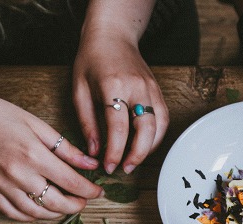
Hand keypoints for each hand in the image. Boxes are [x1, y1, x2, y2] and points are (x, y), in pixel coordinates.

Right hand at [0, 83, 102, 221]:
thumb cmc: (0, 114)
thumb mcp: (37, 125)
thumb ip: (66, 149)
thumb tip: (91, 165)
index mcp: (34, 154)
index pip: (71, 183)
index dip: (90, 191)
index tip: (98, 192)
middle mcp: (18, 174)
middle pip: (56, 203)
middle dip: (76, 206)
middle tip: (83, 202)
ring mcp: (1, 185)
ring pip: (36, 212)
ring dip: (55, 214)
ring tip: (64, 206)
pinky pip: (13, 213)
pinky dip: (30, 216)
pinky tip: (40, 209)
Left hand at [73, 29, 170, 174]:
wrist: (112, 35)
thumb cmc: (91, 60)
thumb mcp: (79, 89)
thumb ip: (86, 121)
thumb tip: (94, 150)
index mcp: (114, 86)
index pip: (118, 127)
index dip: (114, 151)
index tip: (108, 166)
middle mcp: (137, 88)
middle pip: (145, 129)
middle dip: (136, 155)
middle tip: (124, 169)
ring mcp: (151, 89)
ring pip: (159, 127)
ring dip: (149, 148)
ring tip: (134, 161)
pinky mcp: (158, 91)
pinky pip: (163, 119)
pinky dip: (156, 137)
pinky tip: (144, 145)